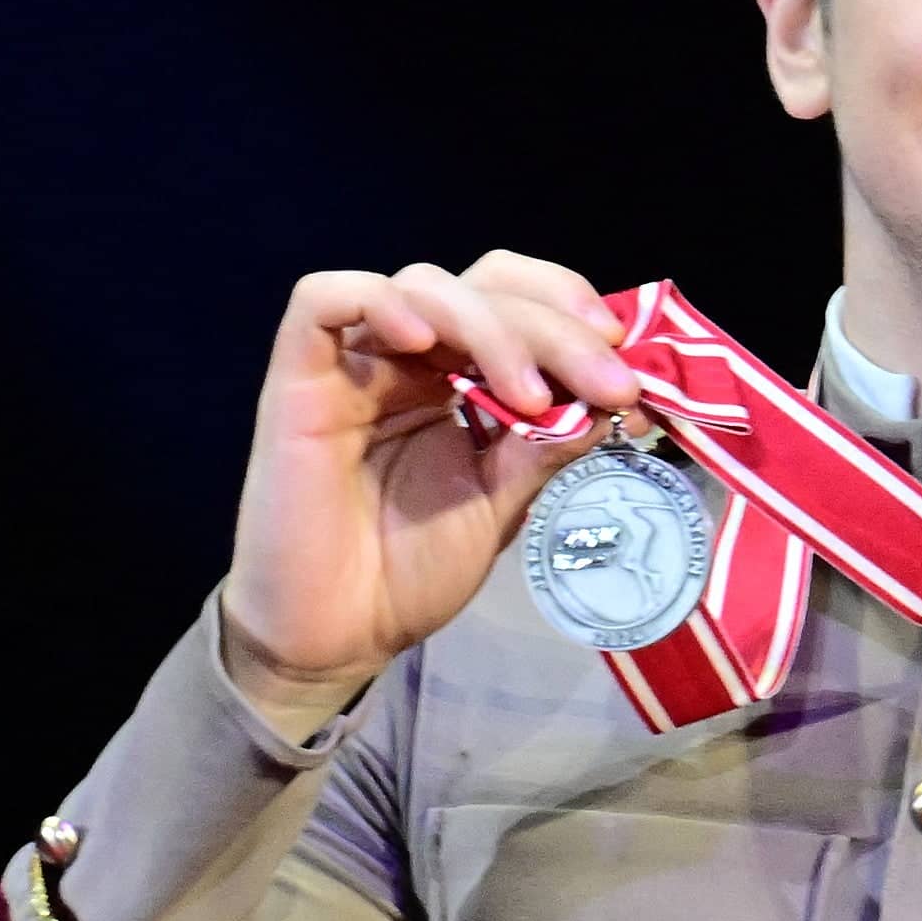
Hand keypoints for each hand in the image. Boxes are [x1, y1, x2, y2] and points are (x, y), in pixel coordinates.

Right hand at [221, 249, 648, 701]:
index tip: (622, 362)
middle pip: (481, 287)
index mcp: (455, 377)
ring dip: (491, 326)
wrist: (342, 634)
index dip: (566, 307)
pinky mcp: (299, 378)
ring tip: (530, 396)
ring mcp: (353, 364)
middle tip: (608, 383)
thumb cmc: (412, 570)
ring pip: (422, 285)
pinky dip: (380, 302)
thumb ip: (548, 445)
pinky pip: (323, 300)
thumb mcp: (504, 502)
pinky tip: (425, 344)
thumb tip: (613, 398)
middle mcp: (408, 358)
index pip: (511, 299)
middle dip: (554, 327)